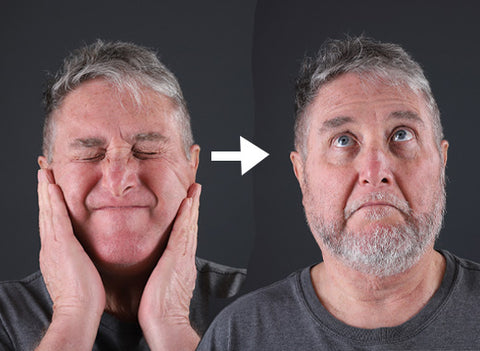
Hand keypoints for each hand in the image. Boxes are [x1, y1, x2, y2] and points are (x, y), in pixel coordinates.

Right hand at [36, 169, 104, 349]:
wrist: (78, 311)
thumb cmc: (84, 296)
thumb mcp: (78, 271)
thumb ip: (78, 258)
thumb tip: (83, 253)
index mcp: (54, 252)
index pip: (50, 221)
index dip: (49, 203)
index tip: (49, 188)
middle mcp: (50, 246)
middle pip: (45, 212)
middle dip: (44, 191)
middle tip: (42, 171)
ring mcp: (54, 245)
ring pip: (48, 211)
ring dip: (46, 190)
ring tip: (44, 171)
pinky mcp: (62, 245)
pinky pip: (57, 218)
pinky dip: (53, 201)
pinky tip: (53, 187)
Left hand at [138, 183, 201, 350]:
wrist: (166, 322)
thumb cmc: (160, 309)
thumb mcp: (161, 285)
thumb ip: (161, 273)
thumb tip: (155, 268)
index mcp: (182, 263)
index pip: (187, 235)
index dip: (189, 218)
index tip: (189, 203)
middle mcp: (186, 257)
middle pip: (192, 226)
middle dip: (194, 206)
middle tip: (196, 188)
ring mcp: (183, 256)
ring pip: (190, 225)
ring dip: (193, 205)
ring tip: (195, 189)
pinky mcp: (177, 257)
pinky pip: (183, 231)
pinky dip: (187, 216)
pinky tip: (188, 203)